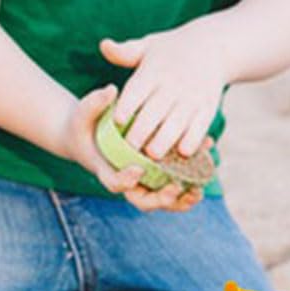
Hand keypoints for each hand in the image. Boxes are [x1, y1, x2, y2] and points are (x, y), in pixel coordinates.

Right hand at [60, 86, 204, 213]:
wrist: (90, 135)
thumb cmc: (85, 124)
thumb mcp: (84, 113)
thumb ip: (94, 103)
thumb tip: (110, 90)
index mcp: (106, 170)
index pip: (114, 183)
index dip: (125, 180)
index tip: (137, 169)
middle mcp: (126, 180)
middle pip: (143, 200)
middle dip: (160, 198)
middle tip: (174, 188)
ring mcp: (142, 182)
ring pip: (162, 199)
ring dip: (181, 199)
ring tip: (197, 191)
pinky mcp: (156, 176)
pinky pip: (174, 186)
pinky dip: (189, 185)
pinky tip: (205, 176)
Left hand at [101, 23, 224, 160]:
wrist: (212, 47)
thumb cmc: (170, 50)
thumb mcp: (147, 46)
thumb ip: (124, 53)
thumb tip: (104, 46)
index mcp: (154, 70)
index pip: (138, 89)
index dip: (127, 105)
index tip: (116, 120)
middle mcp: (174, 84)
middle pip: (156, 110)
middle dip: (142, 131)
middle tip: (129, 149)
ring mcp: (193, 97)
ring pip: (177, 122)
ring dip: (166, 140)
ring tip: (153, 156)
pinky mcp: (208, 107)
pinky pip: (200, 125)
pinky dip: (193, 139)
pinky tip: (183, 152)